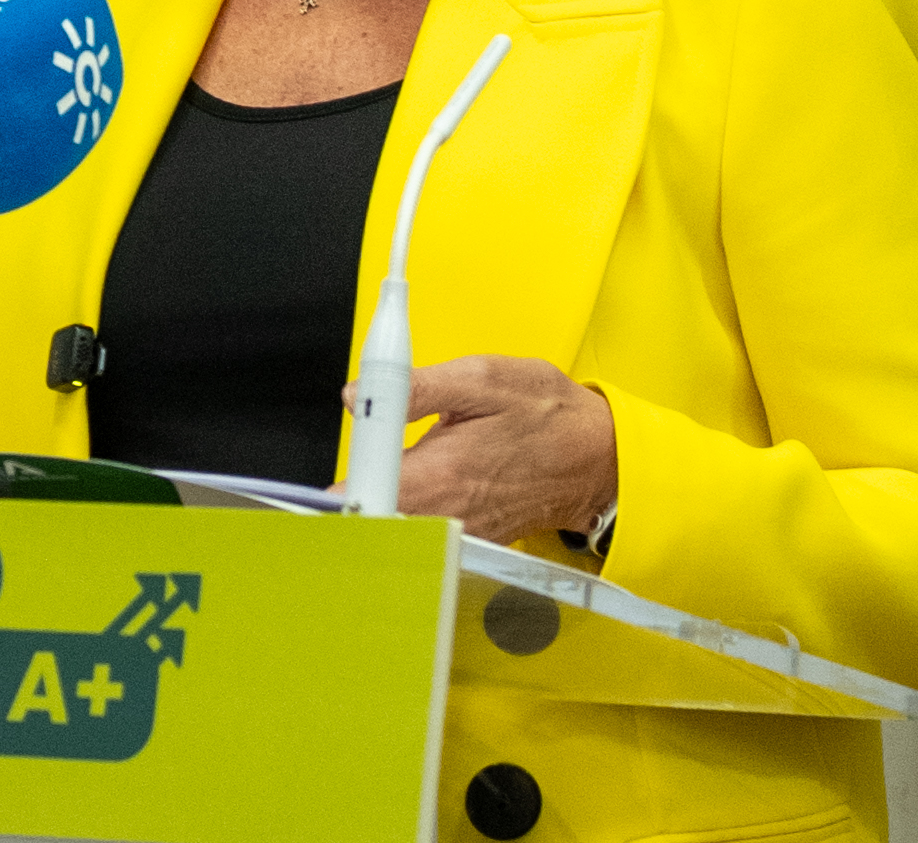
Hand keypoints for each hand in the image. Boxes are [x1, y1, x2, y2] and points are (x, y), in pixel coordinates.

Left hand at [345, 355, 616, 545]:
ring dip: (376, 506)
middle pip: (370, 520)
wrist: (599, 458)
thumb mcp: (485, 377)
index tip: (319, 480)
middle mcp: (444, 513)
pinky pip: (420, 535)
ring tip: (377, 477)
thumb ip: (417, 387)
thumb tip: (360, 394)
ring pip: (393, 530)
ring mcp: (456, 532)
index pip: (363, 500)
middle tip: (342, 472)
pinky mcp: (467, 538)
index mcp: (440, 473)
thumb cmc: (548, 416)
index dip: (330, 492)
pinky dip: (406, 516)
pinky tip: (410, 490)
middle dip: (349, 497)